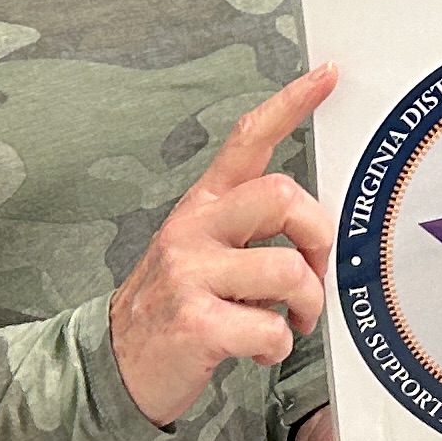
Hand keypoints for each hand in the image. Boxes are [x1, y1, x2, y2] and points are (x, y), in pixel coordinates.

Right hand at [112, 64, 337, 428]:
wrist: (113, 365)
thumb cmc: (173, 306)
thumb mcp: (200, 251)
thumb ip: (248, 230)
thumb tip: (315, 232)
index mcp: (202, 205)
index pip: (248, 139)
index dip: (292, 103)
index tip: (329, 75)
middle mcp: (194, 229)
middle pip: (284, 197)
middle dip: (320, 239)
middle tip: (313, 273)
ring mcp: (191, 275)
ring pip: (288, 270)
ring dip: (307, 305)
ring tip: (290, 322)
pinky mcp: (195, 324)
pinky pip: (270, 328)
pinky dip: (278, 347)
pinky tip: (259, 351)